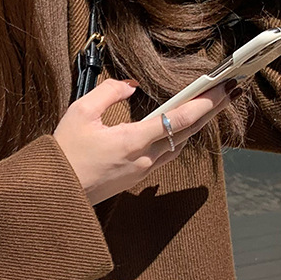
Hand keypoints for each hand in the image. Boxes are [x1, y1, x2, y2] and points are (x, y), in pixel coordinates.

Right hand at [52, 77, 239, 205]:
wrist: (52, 192)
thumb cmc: (63, 154)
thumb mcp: (80, 112)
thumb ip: (109, 92)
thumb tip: (130, 87)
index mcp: (132, 142)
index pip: (179, 119)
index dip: (205, 102)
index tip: (223, 87)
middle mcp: (143, 159)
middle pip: (187, 133)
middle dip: (210, 111)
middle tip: (228, 92)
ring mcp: (140, 172)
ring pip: (177, 147)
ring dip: (194, 128)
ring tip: (206, 109)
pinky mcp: (133, 179)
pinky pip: (164, 157)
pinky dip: (176, 141)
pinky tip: (177, 132)